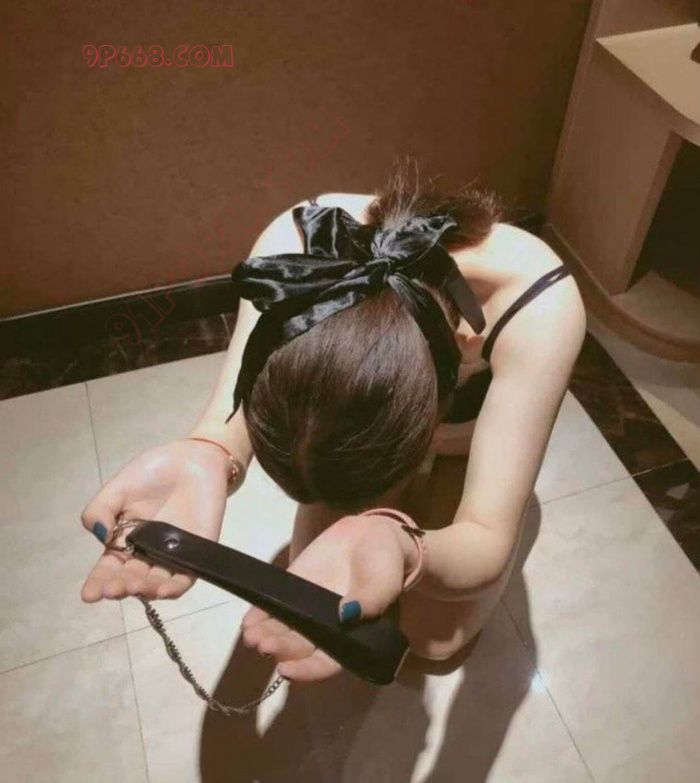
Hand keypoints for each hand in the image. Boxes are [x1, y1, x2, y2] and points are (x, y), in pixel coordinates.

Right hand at [80, 438, 237, 602]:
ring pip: (156, 583)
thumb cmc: (152, 473)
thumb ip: (101, 509)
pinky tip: (163, 590)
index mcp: (124, 541)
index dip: (98, 583)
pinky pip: (185, 577)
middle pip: (130, 579)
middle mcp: (146, 554)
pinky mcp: (197, 552)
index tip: (88, 595)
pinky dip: (175, 588)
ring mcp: (172, 555)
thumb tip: (101, 537)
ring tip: (135, 587)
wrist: (192, 459)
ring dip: (145, 590)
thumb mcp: (117, 488)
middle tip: (112, 589)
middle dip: (120, 587)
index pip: (109, 568)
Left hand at [241, 511, 417, 682]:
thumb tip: (345, 615)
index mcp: (351, 636)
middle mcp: (325, 628)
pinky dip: (260, 615)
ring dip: (266, 636)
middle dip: (280, 649)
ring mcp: (307, 608)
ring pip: (284, 629)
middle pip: (300, 647)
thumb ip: (370, 599)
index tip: (286, 669)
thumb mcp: (384, 581)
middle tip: (263, 646)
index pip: (328, 662)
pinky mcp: (295, 588)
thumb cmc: (385, 564)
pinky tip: (248, 621)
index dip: (307, 669)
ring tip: (251, 635)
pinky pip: (275, 605)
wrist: (372, 534)